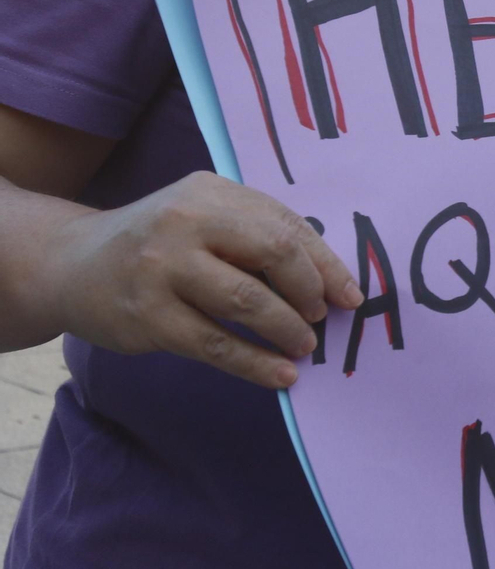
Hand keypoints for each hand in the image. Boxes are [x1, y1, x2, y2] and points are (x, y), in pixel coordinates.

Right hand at [49, 172, 361, 388]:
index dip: (326, 265)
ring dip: (288, 330)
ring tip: (304, 348)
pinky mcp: (148, 315)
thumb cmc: (157, 244)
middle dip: (310, 291)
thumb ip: (257, 235)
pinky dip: (256, 363)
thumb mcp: (203, 218)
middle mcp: (185, 222)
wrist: (70, 264)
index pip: (286, 226)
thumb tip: (329, 282)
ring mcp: (163, 268)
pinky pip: (217, 344)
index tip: (350, 295)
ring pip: (248, 302)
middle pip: (274, 254)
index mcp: (210, 193)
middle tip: (321, 318)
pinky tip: (281, 376)